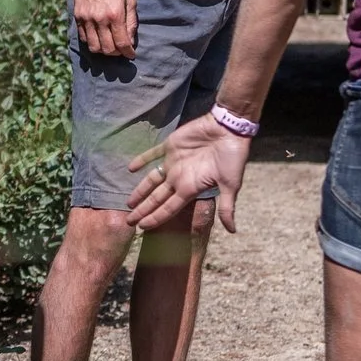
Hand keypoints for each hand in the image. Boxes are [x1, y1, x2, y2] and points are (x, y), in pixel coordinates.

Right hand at [71, 0, 137, 57]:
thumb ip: (131, 21)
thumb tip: (130, 39)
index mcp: (115, 14)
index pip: (122, 43)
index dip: (128, 53)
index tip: (131, 55)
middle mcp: (100, 19)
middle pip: (107, 49)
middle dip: (117, 53)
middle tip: (121, 49)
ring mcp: (86, 18)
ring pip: (93, 47)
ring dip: (103, 50)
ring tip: (109, 45)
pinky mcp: (77, 16)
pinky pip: (83, 37)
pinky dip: (92, 41)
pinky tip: (98, 37)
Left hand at [128, 112, 251, 231]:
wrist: (229, 130)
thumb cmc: (231, 158)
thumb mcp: (231, 185)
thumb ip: (227, 207)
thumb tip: (233, 231)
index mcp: (190, 188)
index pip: (168, 208)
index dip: (155, 218)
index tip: (141, 227)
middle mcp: (179, 177)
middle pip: (156, 198)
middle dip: (143, 210)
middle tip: (129, 221)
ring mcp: (173, 162)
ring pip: (151, 179)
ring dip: (140, 190)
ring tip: (127, 202)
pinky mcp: (171, 145)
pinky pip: (152, 154)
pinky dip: (141, 159)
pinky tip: (130, 168)